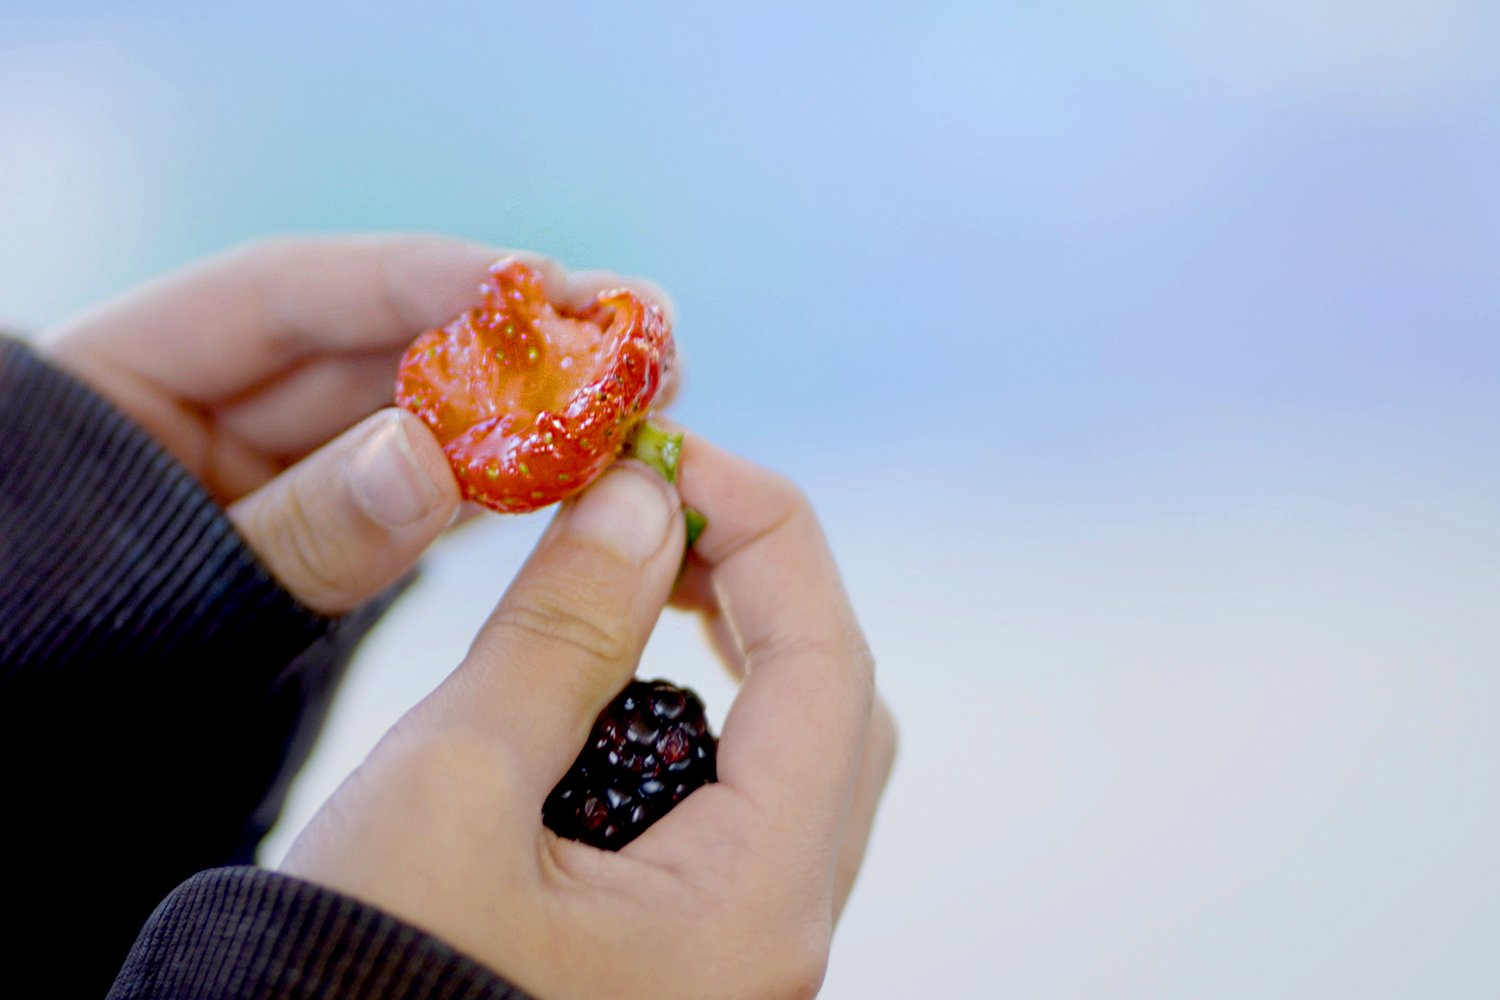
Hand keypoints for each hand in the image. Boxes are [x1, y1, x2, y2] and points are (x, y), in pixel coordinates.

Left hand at [43, 236, 669, 613]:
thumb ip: (296, 531)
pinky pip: (425, 493)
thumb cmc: (61, 659)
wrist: (47, 772)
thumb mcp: (165, 592)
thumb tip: (425, 459)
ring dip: (528, 406)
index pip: (291, 292)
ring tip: (638, 394)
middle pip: (377, 346)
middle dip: (508, 337)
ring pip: (420, 417)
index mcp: (131, 376)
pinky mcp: (333, 534)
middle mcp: (218, 407)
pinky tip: (581, 466)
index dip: (417, 277)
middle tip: (636, 327)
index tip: (534, 279)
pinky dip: (500, 480)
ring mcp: (282, 470)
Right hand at [280, 431, 897, 999]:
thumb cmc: (353, 988)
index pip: (826, 661)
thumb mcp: (453, 785)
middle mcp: (775, 934)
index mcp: (753, 902)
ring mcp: (734, 951)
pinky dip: (687, 721)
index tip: (667, 453)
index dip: (760, 529)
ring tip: (622, 577)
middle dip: (753, 582)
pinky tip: (602, 688)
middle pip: (830, 707)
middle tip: (650, 508)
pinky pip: (731, 811)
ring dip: (726, 647)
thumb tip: (643, 500)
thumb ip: (561, 631)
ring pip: (787, 760)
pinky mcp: (682, 954)